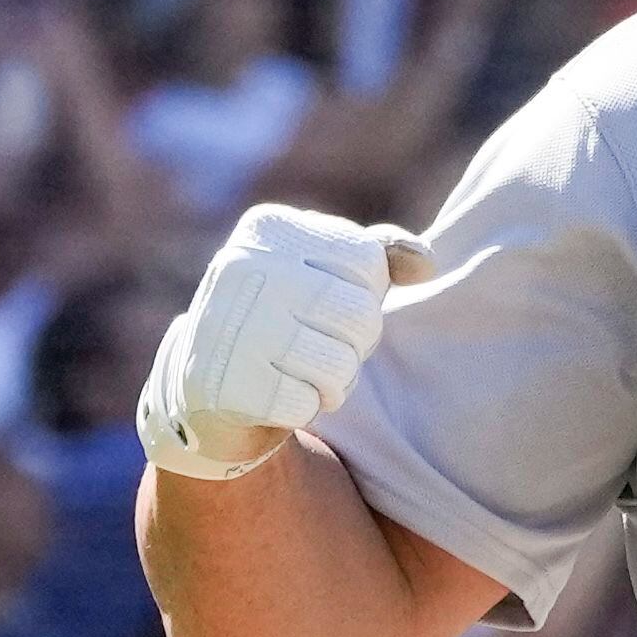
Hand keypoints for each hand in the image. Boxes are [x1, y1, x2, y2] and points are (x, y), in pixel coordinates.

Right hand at [138, 204, 435, 478]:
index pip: (367, 261)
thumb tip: (426, 262)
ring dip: (335, 381)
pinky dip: (304, 409)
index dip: (365, 294)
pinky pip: (304, 406)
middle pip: (358, 315)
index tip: (328, 303)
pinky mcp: (224, 385)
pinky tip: (278, 395)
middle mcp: (241, 268)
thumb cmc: (289, 316)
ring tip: (306, 372)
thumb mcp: (329, 271)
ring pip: (337, 365)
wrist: (210, 383)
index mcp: (269, 228)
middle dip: (357, 342)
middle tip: (324, 345)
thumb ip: (381, 254)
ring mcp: (229, 327)